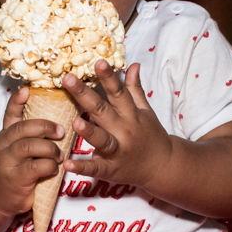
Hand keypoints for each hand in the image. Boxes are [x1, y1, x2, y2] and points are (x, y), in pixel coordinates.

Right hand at [0, 86, 65, 216]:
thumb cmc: (14, 170)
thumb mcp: (17, 149)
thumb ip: (30, 136)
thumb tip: (57, 120)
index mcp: (6, 135)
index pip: (10, 114)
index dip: (17, 101)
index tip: (26, 90)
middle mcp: (3, 145)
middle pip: (23, 128)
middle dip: (45, 127)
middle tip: (61, 132)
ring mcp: (7, 162)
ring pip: (30, 146)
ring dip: (50, 149)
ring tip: (59, 155)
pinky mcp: (15, 179)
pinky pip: (36, 167)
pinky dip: (50, 165)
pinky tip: (54, 169)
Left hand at [61, 61, 172, 189]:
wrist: (163, 167)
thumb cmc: (150, 136)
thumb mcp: (145, 111)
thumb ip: (135, 89)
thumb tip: (134, 64)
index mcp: (130, 114)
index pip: (118, 92)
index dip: (108, 77)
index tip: (98, 61)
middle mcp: (124, 130)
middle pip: (103, 111)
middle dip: (86, 95)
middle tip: (68, 79)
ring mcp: (118, 151)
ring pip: (102, 140)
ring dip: (89, 132)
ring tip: (75, 122)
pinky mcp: (112, 170)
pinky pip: (96, 169)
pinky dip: (82, 168)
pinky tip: (67, 163)